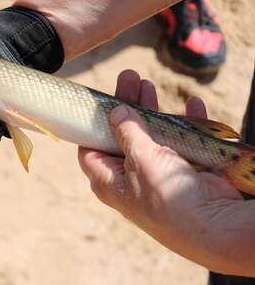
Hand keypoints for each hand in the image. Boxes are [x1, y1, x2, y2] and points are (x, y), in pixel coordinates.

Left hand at [78, 70, 254, 276]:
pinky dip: (187, 124)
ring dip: (152, 110)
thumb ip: (127, 132)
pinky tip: (192, 105)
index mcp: (108, 180)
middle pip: (122, 135)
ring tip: (148, 83)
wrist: (215, 227)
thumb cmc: (167, 196)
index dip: (91, 123)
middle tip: (129, 78)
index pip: (89, 148)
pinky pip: (183, 143)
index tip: (97, 99)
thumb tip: (116, 113)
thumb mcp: (140, 158)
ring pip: (151, 136)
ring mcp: (158, 175)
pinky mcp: (185, 174)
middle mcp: (130, 178)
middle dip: (126, 105)